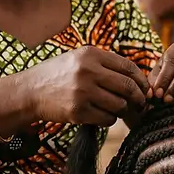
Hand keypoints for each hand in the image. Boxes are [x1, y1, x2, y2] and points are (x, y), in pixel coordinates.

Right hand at [17, 46, 148, 126]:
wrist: (29, 91)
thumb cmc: (58, 75)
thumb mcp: (79, 59)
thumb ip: (105, 64)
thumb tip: (137, 79)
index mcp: (91, 54)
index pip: (128, 67)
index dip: (141, 80)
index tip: (144, 89)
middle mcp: (88, 71)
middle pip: (128, 87)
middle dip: (138, 98)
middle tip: (140, 104)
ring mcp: (83, 91)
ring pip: (120, 105)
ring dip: (122, 110)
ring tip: (114, 109)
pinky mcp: (78, 111)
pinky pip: (107, 119)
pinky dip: (109, 119)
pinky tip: (101, 115)